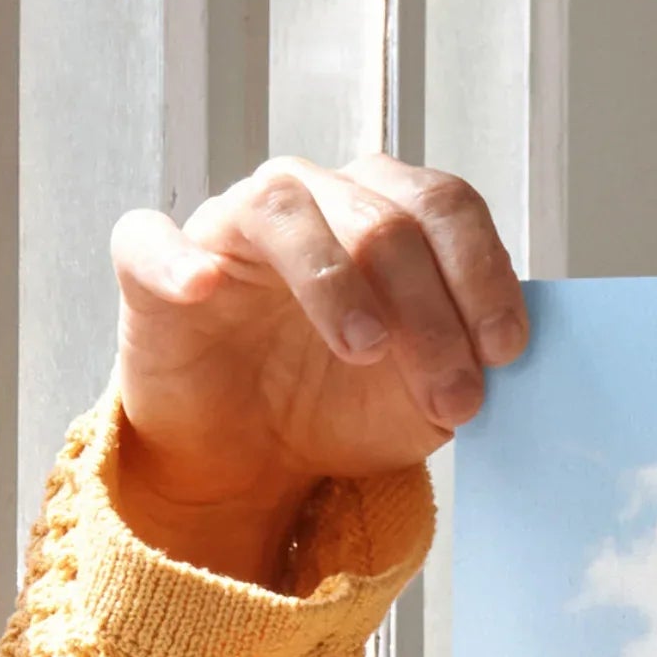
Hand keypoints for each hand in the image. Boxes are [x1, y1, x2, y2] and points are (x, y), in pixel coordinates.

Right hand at [107, 156, 525, 585]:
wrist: (253, 457)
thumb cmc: (341, 405)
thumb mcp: (425, 398)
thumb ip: (465, 364)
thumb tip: (500, 355)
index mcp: (386, 214)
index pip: (445, 206)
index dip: (482, 272)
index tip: (504, 350)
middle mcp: (313, 200)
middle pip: (382, 218)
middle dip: (430, 312)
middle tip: (452, 395)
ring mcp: (231, 226)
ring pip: (284, 210)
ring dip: (335, 281)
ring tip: (366, 350)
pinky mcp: (154, 266)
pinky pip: (152, 240)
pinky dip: (178, 259)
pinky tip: (204, 288)